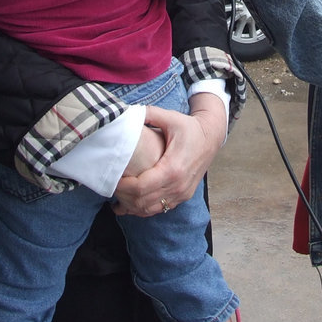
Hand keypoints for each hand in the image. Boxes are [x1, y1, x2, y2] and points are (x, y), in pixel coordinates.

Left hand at [112, 94, 226, 216]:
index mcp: (173, 168)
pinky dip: (143, 208)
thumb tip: (128, 112)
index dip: (122, 187)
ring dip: (131, 205)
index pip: (141, 187)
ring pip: (149, 210)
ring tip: (117, 195)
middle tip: (110, 186)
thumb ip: (149, 113)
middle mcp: (178, 185)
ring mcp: (181, 194)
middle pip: (142, 201)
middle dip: (123, 197)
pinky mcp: (182, 197)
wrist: (212, 138)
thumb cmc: (190, 128)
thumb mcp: (171, 117)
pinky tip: (131, 202)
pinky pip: (159, 209)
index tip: (111, 179)